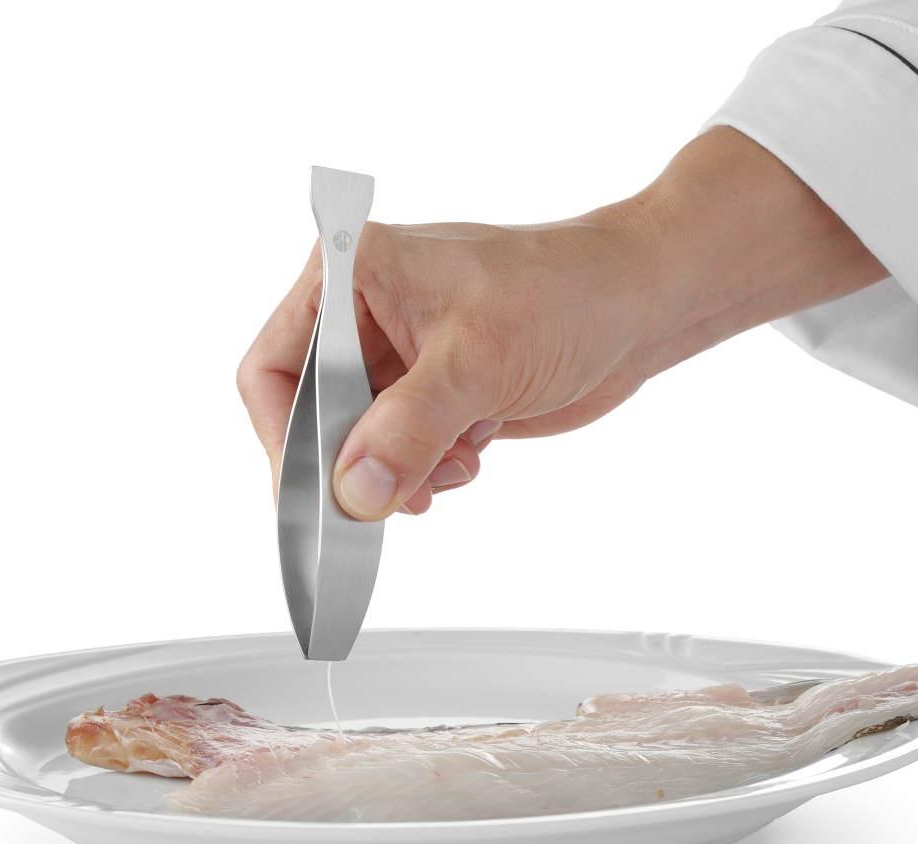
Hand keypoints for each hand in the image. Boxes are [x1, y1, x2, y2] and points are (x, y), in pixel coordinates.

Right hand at [237, 127, 886, 519]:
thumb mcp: (476, 364)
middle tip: (387, 497)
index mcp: (351, 271)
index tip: (314, 491)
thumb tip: (352, 492)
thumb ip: (405, 432)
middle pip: (314, 413)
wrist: (643, 305)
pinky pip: (400, 449)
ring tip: (449, 466)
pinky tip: (468, 456)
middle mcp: (364, 310)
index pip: (274, 366)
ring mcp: (400, 353)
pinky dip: (427, 468)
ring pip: (359, 441)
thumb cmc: (568, 291)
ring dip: (398, 469)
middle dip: (355, 461)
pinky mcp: (434, 388)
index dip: (285, 436)